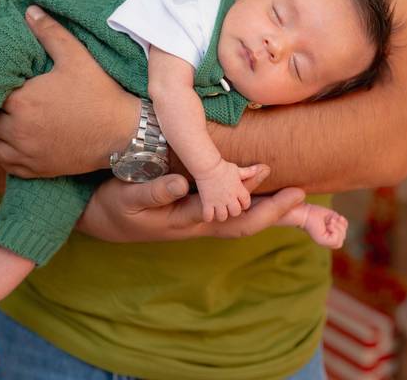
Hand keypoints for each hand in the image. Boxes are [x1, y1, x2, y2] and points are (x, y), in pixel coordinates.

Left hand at [0, 5, 139, 177]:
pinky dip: (6, 153)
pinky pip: (6, 164)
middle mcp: (17, 131)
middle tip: (8, 99)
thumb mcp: (77, 57)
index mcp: (21, 101)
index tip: (6, 82)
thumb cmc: (100, 94)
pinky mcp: (36, 170)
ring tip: (10, 119)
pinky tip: (17, 140)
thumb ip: (50, 32)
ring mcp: (26, 154)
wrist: (123, 134)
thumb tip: (29, 10)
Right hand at [76, 165, 309, 241]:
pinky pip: (232, 209)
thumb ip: (153, 193)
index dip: (257, 201)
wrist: (101, 219)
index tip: (280, 182)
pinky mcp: (196, 209)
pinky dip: (253, 200)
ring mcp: (200, 219)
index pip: (231, 215)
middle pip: (246, 224)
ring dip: (271, 210)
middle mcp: (201, 223)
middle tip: (305, 197)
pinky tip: (267, 189)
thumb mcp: (127, 200)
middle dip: (278, 214)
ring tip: (299, 197)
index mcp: (188, 222)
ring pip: (243, 219)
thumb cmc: (114, 208)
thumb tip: (181, 182)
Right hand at [195, 160, 256, 221]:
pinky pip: (208, 216)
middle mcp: (230, 198)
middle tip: (228, 207)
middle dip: (233, 211)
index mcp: (239, 190)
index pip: (246, 204)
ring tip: (218, 211)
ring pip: (223, 216)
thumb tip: (264, 167)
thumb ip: (249, 172)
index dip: (243, 204)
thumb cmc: (223, 166)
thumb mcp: (237, 170)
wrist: (208, 166)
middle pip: (236, 212)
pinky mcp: (208, 202)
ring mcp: (219, 201)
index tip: (239, 202)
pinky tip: (208, 212)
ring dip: (221, 215)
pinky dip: (208, 216)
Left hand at [285, 206, 347, 248]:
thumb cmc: (317, 213)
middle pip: (343, 239)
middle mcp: (326, 241)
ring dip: (338, 229)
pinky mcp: (321, 241)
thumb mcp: (333, 217)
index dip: (343, 227)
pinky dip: (335, 231)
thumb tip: (343, 224)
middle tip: (332, 220)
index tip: (337, 218)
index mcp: (329, 236)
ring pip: (340, 242)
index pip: (342, 236)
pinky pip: (335, 240)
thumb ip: (340, 223)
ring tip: (330, 222)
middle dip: (341, 227)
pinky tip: (329, 224)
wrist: (306, 212)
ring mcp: (324, 242)